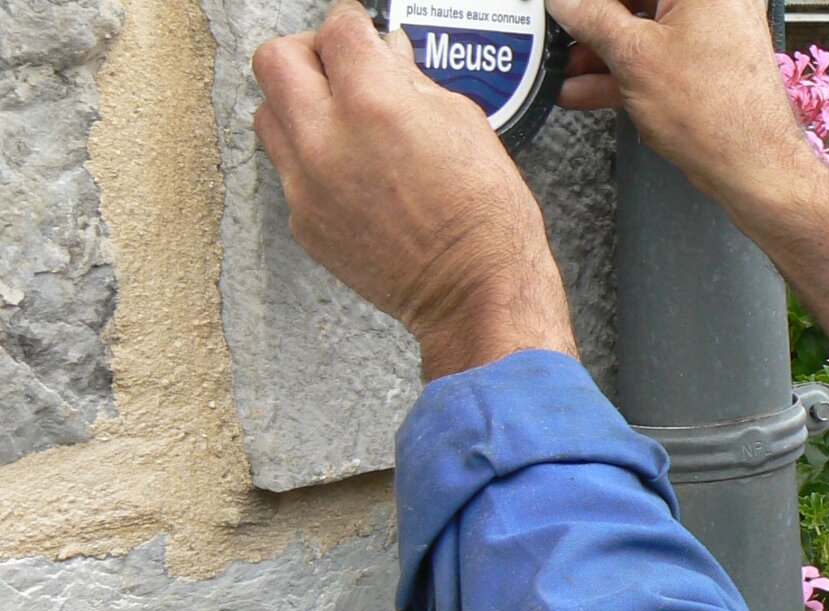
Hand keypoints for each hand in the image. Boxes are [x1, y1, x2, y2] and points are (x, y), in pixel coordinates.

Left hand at [251, 0, 576, 379]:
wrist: (473, 288)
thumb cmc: (484, 214)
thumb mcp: (464, 122)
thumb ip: (412, 80)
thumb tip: (388, 55)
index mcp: (375, 102)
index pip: (337, 29)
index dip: (353, 22)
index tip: (359, 27)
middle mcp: (327, 139)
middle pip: (274, 59)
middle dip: (308, 51)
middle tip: (337, 63)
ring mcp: (307, 184)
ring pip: (266, 113)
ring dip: (296, 102)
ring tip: (335, 115)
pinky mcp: (303, 221)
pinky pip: (286, 169)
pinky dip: (310, 157)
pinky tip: (348, 167)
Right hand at [551, 0, 823, 208]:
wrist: (751, 166)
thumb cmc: (717, 113)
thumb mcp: (633, 56)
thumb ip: (592, 18)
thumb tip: (565, 1)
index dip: (592, 0)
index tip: (566, 8)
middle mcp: (713, 3)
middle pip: (637, 1)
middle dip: (592, 21)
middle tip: (561, 34)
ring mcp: (709, 34)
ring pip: (641, 30)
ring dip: (599, 50)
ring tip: (563, 67)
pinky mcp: (702, 66)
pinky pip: (653, 57)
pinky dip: (620, 71)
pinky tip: (583, 87)